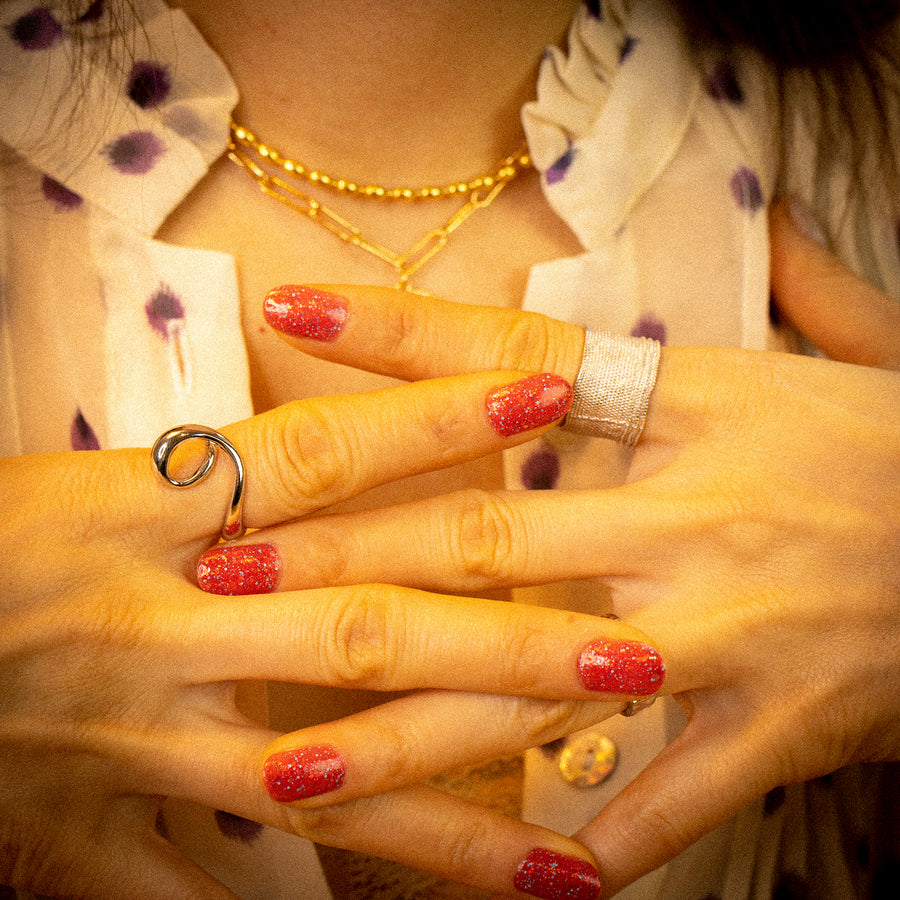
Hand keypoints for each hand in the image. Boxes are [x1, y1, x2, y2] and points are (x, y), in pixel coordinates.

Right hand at [1, 367, 668, 898]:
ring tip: (571, 860)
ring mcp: (127, 742)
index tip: (549, 393)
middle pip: (362, 633)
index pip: (325, 453)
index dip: (438, 417)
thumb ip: (218, 488)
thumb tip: (349, 467)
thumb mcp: (96, 488)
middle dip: (501, 651)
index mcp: (145, 510)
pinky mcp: (83, 839)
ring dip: (452, 825)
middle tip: (629, 658)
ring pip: (322, 785)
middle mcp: (155, 623)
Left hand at [256, 199, 899, 895]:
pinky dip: (583, 843)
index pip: (515, 358)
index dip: (398, 335)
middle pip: (480, 532)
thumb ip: (785, 292)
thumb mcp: (838, 354)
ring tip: (291, 767)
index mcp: (693, 404)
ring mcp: (728, 627)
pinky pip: (663, 799)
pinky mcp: (782, 725)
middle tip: (224, 570)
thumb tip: (768, 219)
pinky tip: (499, 887)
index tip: (289, 317)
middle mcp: (688, 514)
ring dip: (407, 732)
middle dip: (343, 555)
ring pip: (533, 682)